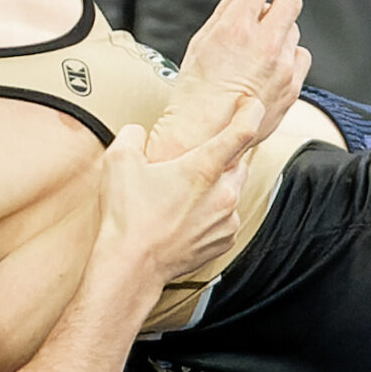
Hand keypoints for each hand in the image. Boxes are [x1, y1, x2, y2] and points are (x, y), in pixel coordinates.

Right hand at [102, 99, 261, 286]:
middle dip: (222, 158)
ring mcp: (227, 219)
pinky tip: (186, 216)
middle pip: (238, 162)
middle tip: (194, 161)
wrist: (132, 267)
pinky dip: (213, 213)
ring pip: (232, 191)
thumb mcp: (119, 162)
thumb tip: (138, 132)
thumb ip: (133, 135)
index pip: (242, 131)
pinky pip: (226, 217)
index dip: (250, 112)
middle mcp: (223, 193)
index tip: (252, 104)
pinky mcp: (224, 240)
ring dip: (215, 187)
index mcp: (203, 168)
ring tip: (183, 195)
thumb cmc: (128, 219)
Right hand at [156, 0, 310, 160]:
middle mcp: (265, 46)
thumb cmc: (194, 93)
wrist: (203, 136)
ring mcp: (282, 68)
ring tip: (263, 35)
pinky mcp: (292, 87)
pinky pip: (300, 56)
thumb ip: (227, 7)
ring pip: (293, 29)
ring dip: (281, 24)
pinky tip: (273, 59)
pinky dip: (289, 52)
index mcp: (237, 29)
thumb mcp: (202, 41)